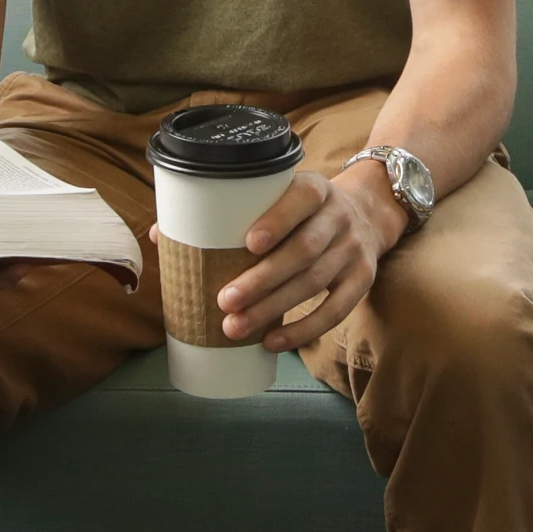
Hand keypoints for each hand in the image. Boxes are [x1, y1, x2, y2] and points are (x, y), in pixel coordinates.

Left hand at [215, 161, 396, 353]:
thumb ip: (237, 212)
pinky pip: (336, 311)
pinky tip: (272, 342)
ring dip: (273, 309)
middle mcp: (340, 217)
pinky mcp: (362, 279)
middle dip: (263, 279)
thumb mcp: (282, 196)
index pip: (303, 198)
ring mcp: (353, 250)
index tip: (249, 244)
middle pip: (304, 250)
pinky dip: (303, 330)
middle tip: (226, 301)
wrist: (366, 216)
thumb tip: (166, 240)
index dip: (278, 220)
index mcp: (316, 189)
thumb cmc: (302, 212)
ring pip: (314, 282)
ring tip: (236, 327)